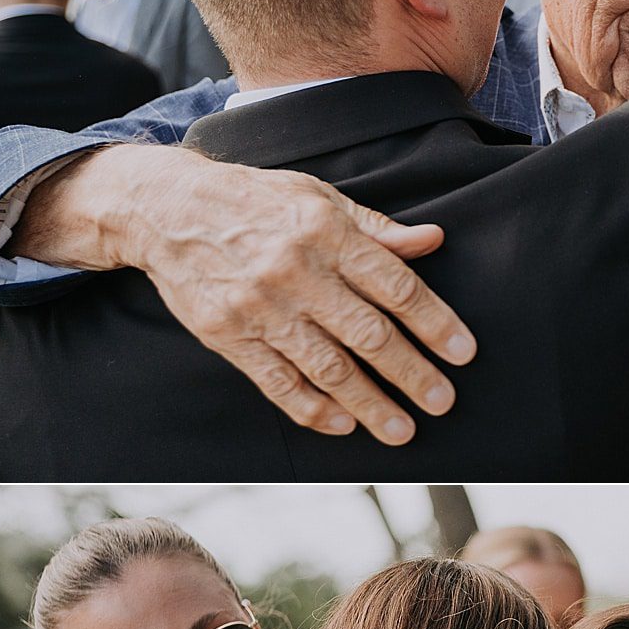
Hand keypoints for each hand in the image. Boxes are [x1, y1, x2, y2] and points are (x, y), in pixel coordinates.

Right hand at [84, 146, 473, 441]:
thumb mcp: (316, 197)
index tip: (462, 353)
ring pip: (327, 366)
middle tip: (442, 401)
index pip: (395, 285)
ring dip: (369, 404)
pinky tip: (341, 424)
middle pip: (367, 333)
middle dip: (411, 373)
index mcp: (326, 232)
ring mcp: (261, 307)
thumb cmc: (252, 200)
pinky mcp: (229, 335)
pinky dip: (311, 408)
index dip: (434, 322)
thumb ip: (373, 227)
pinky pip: (277, 382)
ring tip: (400, 430)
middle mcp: (296, 271)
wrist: (167, 210)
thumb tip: (432, 240)